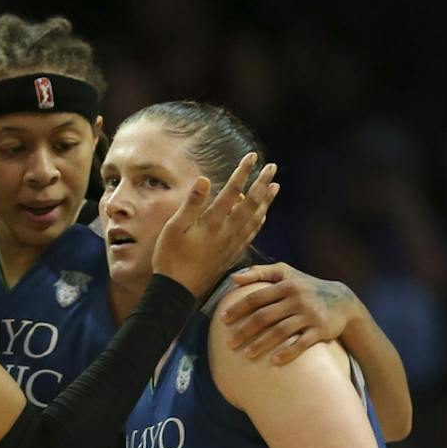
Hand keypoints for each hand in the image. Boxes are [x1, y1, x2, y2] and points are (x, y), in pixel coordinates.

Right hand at [149, 152, 279, 295]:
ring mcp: (232, 244)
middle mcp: (227, 231)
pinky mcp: (232, 254)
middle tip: (273, 167)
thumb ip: (191, 204)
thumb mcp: (173, 228)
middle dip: (263, 183)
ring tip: (275, 187)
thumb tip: (204, 179)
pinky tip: (263, 215)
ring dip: (267, 201)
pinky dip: (260, 221)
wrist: (177, 290)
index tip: (252, 157)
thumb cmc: (170, 258)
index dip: (243, 172)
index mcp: (212, 222)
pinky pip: (252, 234)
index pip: (233, 191)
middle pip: (251, 203)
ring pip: (256, 218)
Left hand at [221, 263, 353, 363]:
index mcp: (285, 285)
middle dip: (244, 331)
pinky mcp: (321, 330)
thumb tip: (233, 278)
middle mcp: (297, 299)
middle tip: (229, 344)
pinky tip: (274, 361)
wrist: (342, 301)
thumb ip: (259, 273)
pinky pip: (302, 343)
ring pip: (281, 331)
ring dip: (261, 344)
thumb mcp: (286, 274)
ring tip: (246, 354)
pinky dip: (288, 352)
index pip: (256, 298)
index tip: (222, 321)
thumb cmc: (305, 287)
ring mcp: (310, 315)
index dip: (237, 309)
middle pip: (264, 317)